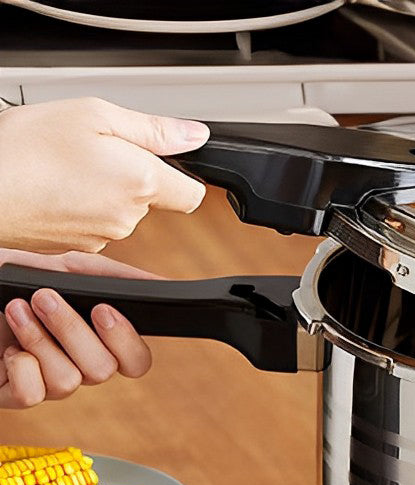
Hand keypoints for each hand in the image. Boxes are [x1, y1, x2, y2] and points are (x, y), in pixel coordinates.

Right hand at [0, 98, 208, 253]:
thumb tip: (194, 136)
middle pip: (149, 197)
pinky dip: (79, 204)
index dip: (182, 176)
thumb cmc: (24, 149)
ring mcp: (103, 236)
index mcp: (139, 182)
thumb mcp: (92, 114)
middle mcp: (127, 217)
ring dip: (101, 187)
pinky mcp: (78, 246)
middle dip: (128, 172)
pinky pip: (92, 222)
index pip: (191, 194)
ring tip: (63, 166)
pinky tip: (52, 186)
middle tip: (89, 149)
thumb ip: (152, 129)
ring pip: (119, 209)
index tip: (164, 162)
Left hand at [0, 249, 155, 408]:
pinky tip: (7, 348)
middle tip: (44, 297)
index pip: (137, 362)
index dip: (127, 343)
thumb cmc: (17, 280)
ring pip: (67, 381)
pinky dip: (18, 366)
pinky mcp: (17, 395)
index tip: (101, 310)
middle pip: (103, 370)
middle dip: (71, 331)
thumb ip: (113, 276)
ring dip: (38, 339)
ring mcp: (50, 385)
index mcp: (100, 342)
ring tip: (15, 308)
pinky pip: (31, 395)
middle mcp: (80, 367)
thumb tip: (161, 283)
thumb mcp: (66, 268)